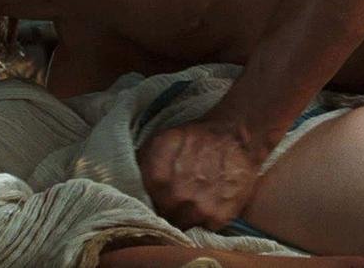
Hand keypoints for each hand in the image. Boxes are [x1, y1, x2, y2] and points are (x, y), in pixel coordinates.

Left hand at [137, 118, 268, 229]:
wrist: (234, 136)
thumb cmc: (196, 138)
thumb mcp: (161, 140)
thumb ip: (143, 162)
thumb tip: (129, 180)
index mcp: (156, 177)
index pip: (144, 204)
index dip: (150, 202)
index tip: (157, 200)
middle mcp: (176, 195)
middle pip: (163, 216)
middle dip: (168, 209)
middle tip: (177, 201)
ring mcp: (198, 208)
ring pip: (182, 225)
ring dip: (186, 217)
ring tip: (193, 204)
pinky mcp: (219, 216)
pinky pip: (204, 229)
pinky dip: (205, 220)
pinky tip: (209, 204)